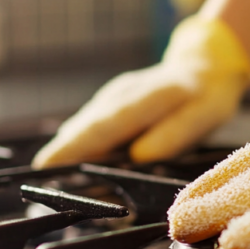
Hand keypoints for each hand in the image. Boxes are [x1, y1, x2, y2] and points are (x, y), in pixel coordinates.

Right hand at [32, 17, 249, 167]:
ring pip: (85, 127)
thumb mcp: (205, 114)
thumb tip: (139, 155)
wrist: (205, 66)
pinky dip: (82, 145)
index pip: (102, 126)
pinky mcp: (111, 104)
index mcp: (143, 97)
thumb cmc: (207, 95)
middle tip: (42, 183)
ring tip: (54, 179)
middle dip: (62, 155)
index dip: (74, 148)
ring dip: (68, 151)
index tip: (46, 166)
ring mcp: (112, 97)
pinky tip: (75, 165)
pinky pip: (92, 126)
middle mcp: (120, 95)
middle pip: (85, 128)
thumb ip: (173, 135)